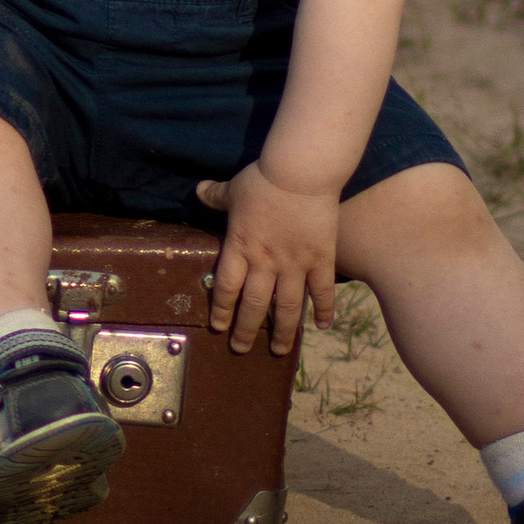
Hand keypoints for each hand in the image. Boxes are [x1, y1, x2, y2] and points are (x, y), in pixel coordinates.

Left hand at [195, 161, 340, 356]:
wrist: (300, 172)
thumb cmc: (264, 178)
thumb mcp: (234, 188)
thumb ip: (217, 195)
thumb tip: (199, 189)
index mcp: (240, 247)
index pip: (225, 288)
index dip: (221, 310)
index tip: (218, 327)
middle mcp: (265, 262)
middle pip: (254, 305)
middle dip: (246, 331)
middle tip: (241, 349)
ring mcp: (295, 264)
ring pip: (287, 307)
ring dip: (283, 332)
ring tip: (280, 351)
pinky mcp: (321, 259)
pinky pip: (322, 291)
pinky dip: (324, 310)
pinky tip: (324, 326)